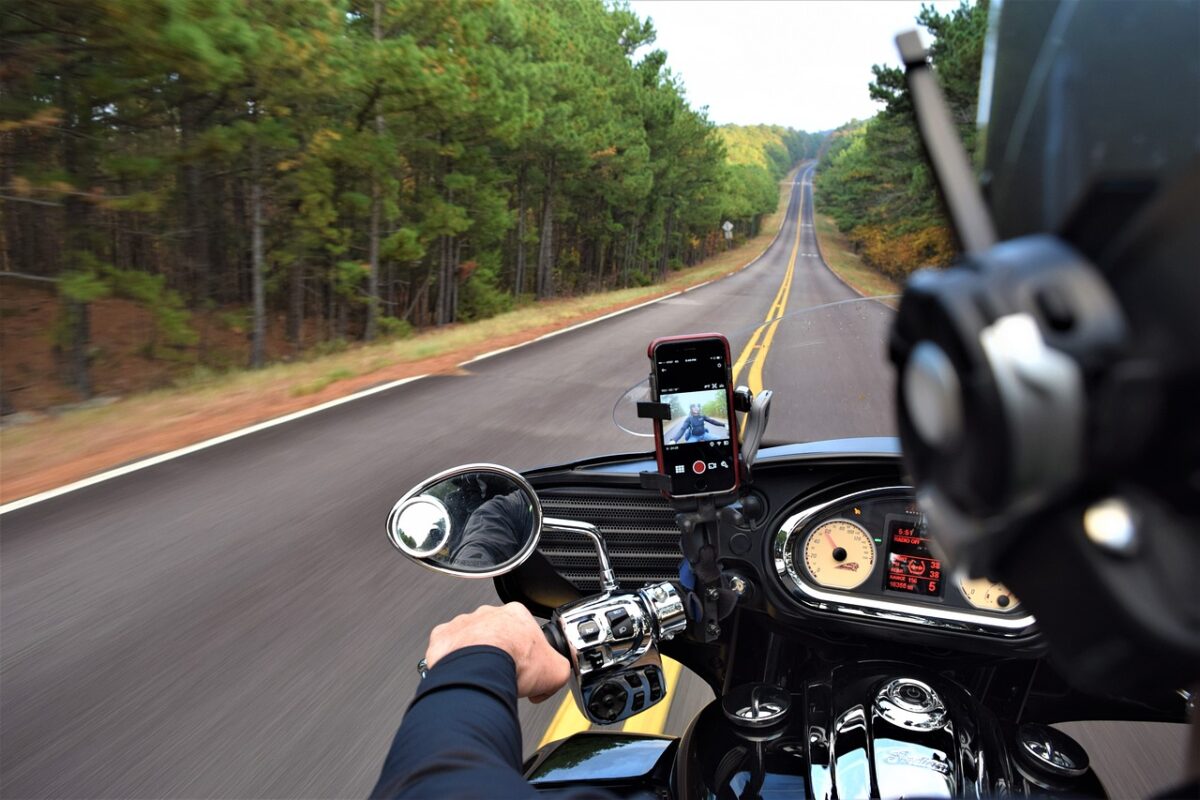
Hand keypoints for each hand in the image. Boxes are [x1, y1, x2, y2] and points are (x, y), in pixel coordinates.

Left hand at [425, 602, 570, 701]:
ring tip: (482, 678)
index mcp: (516, 614)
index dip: (527, 652)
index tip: (526, 668)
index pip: (524, 631)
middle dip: (500, 652)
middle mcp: (488, 614)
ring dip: (475, 656)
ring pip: (470, 639)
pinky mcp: (443, 637)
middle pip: (496, 634)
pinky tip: (463, 677)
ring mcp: (464, 623)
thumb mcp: (556, 670)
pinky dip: (453, 662)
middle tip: (505, 674)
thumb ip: (559, 668)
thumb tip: (556, 676)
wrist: (481, 670)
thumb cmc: (514, 663)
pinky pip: (448, 649)